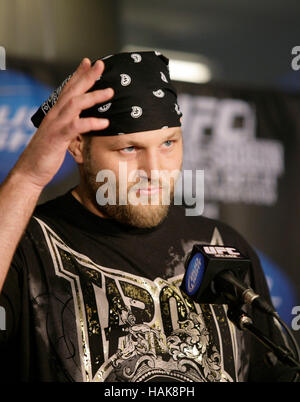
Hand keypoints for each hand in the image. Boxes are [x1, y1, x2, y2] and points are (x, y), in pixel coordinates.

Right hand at [13, 58, 112, 189]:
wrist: (30, 170)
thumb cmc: (46, 154)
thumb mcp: (59, 135)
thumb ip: (69, 125)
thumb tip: (81, 122)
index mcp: (56, 113)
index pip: (67, 89)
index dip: (78, 75)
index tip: (88, 62)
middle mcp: (55, 115)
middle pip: (72, 90)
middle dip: (87, 76)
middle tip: (101, 65)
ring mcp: (56, 125)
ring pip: (74, 104)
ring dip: (93, 96)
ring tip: (110, 92)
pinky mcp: (58, 138)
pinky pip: (75, 126)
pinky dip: (91, 123)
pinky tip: (104, 123)